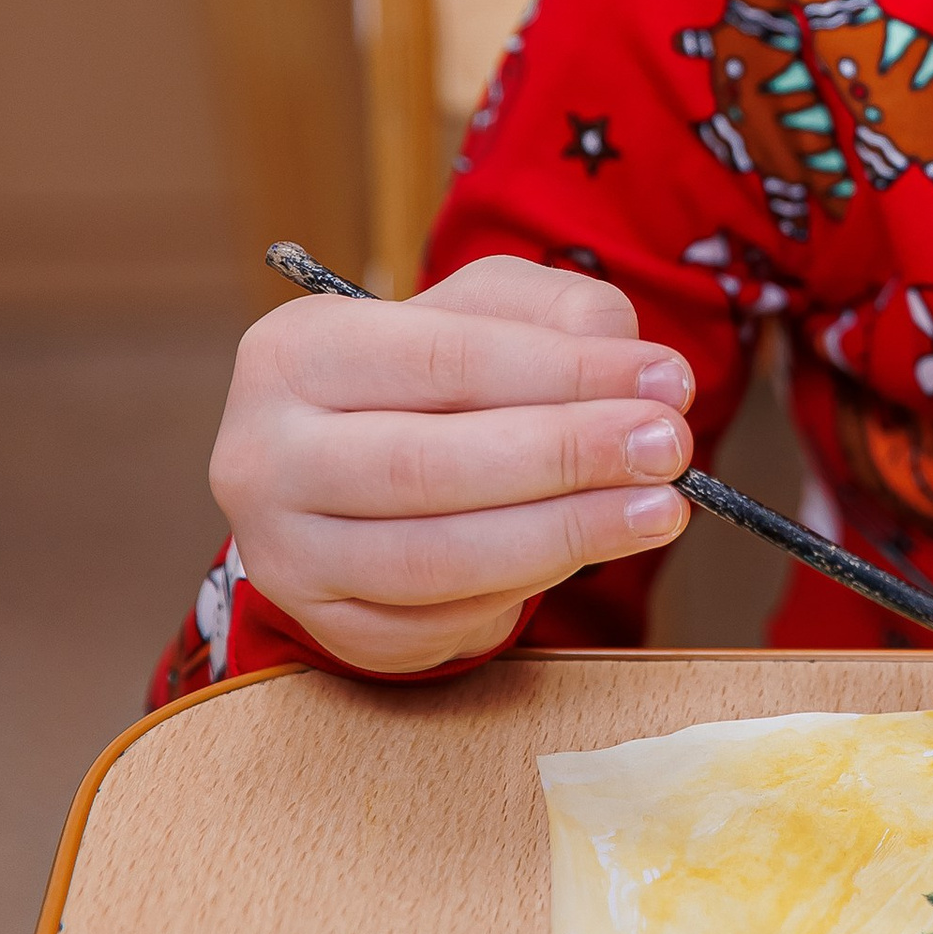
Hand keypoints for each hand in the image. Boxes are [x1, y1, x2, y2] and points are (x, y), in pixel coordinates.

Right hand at [210, 256, 693, 673]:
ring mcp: (282, 551)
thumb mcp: (495, 308)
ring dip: (562, 537)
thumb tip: (642, 372)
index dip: (565, 374)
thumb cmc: (438, 371)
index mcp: (297, 350)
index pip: (442, 358)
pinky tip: (580, 556)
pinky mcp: (323, 624)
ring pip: (433, 560)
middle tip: (668, 448)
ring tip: (658, 510)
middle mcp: (264, 454)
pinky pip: (433, 624)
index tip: (667, 382)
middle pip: (427, 466)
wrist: (363, 456)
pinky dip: (518, 594)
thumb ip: (565, 317)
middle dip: (566, 457)